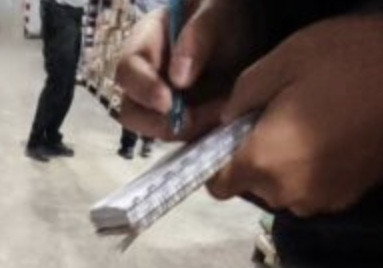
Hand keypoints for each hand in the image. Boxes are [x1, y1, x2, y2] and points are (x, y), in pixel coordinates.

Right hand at [115, 0, 256, 141]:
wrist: (256, 34)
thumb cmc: (229, 15)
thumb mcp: (217, 13)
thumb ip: (198, 36)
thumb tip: (178, 79)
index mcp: (146, 43)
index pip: (127, 70)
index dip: (142, 90)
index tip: (167, 102)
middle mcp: (148, 78)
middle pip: (132, 112)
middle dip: (161, 123)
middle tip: (197, 119)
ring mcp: (164, 104)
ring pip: (159, 132)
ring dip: (189, 131)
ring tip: (223, 113)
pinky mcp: (185, 122)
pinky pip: (186, 139)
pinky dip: (203, 136)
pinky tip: (226, 121)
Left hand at [208, 13, 382, 215]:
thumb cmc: (353, 62)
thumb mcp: (286, 59)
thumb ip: (242, 96)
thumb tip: (223, 121)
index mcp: (265, 161)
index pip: (216, 184)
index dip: (215, 160)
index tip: (228, 133)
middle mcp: (287, 194)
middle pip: (251, 185)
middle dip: (254, 156)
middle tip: (276, 114)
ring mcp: (320, 201)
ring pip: (282, 189)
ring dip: (285, 164)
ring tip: (309, 122)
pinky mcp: (348, 199)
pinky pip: (312, 189)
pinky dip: (312, 169)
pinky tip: (332, 136)